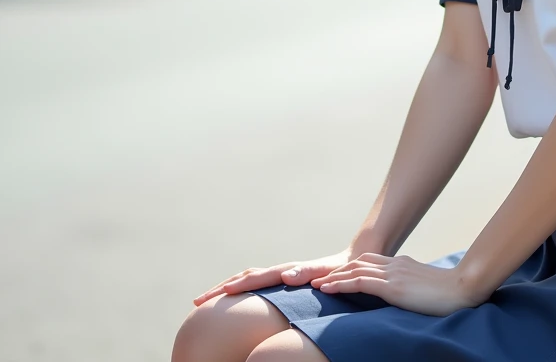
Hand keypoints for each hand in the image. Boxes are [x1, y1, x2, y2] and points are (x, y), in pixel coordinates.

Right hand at [193, 250, 357, 305]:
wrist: (353, 259)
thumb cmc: (341, 271)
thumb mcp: (326, 273)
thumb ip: (308, 273)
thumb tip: (287, 274)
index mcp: (286, 272)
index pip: (252, 279)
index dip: (231, 287)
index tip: (212, 296)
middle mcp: (281, 271)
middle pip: (244, 277)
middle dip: (220, 289)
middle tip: (196, 301)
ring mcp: (283, 274)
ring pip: (249, 278)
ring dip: (229, 287)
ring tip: (208, 299)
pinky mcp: (287, 280)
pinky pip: (259, 283)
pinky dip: (243, 287)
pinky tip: (237, 299)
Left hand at [312, 253, 486, 316]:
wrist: (463, 288)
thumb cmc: (450, 294)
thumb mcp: (425, 288)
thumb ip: (412, 287)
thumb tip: (405, 297)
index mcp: (403, 265)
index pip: (370, 263)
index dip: (351, 269)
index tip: (334, 277)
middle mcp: (395, 264)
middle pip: (359, 262)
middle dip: (337, 271)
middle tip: (318, 279)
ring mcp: (393, 273)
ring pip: (355, 270)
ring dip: (333, 278)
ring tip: (316, 284)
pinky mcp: (393, 286)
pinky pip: (360, 282)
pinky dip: (340, 284)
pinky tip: (327, 289)